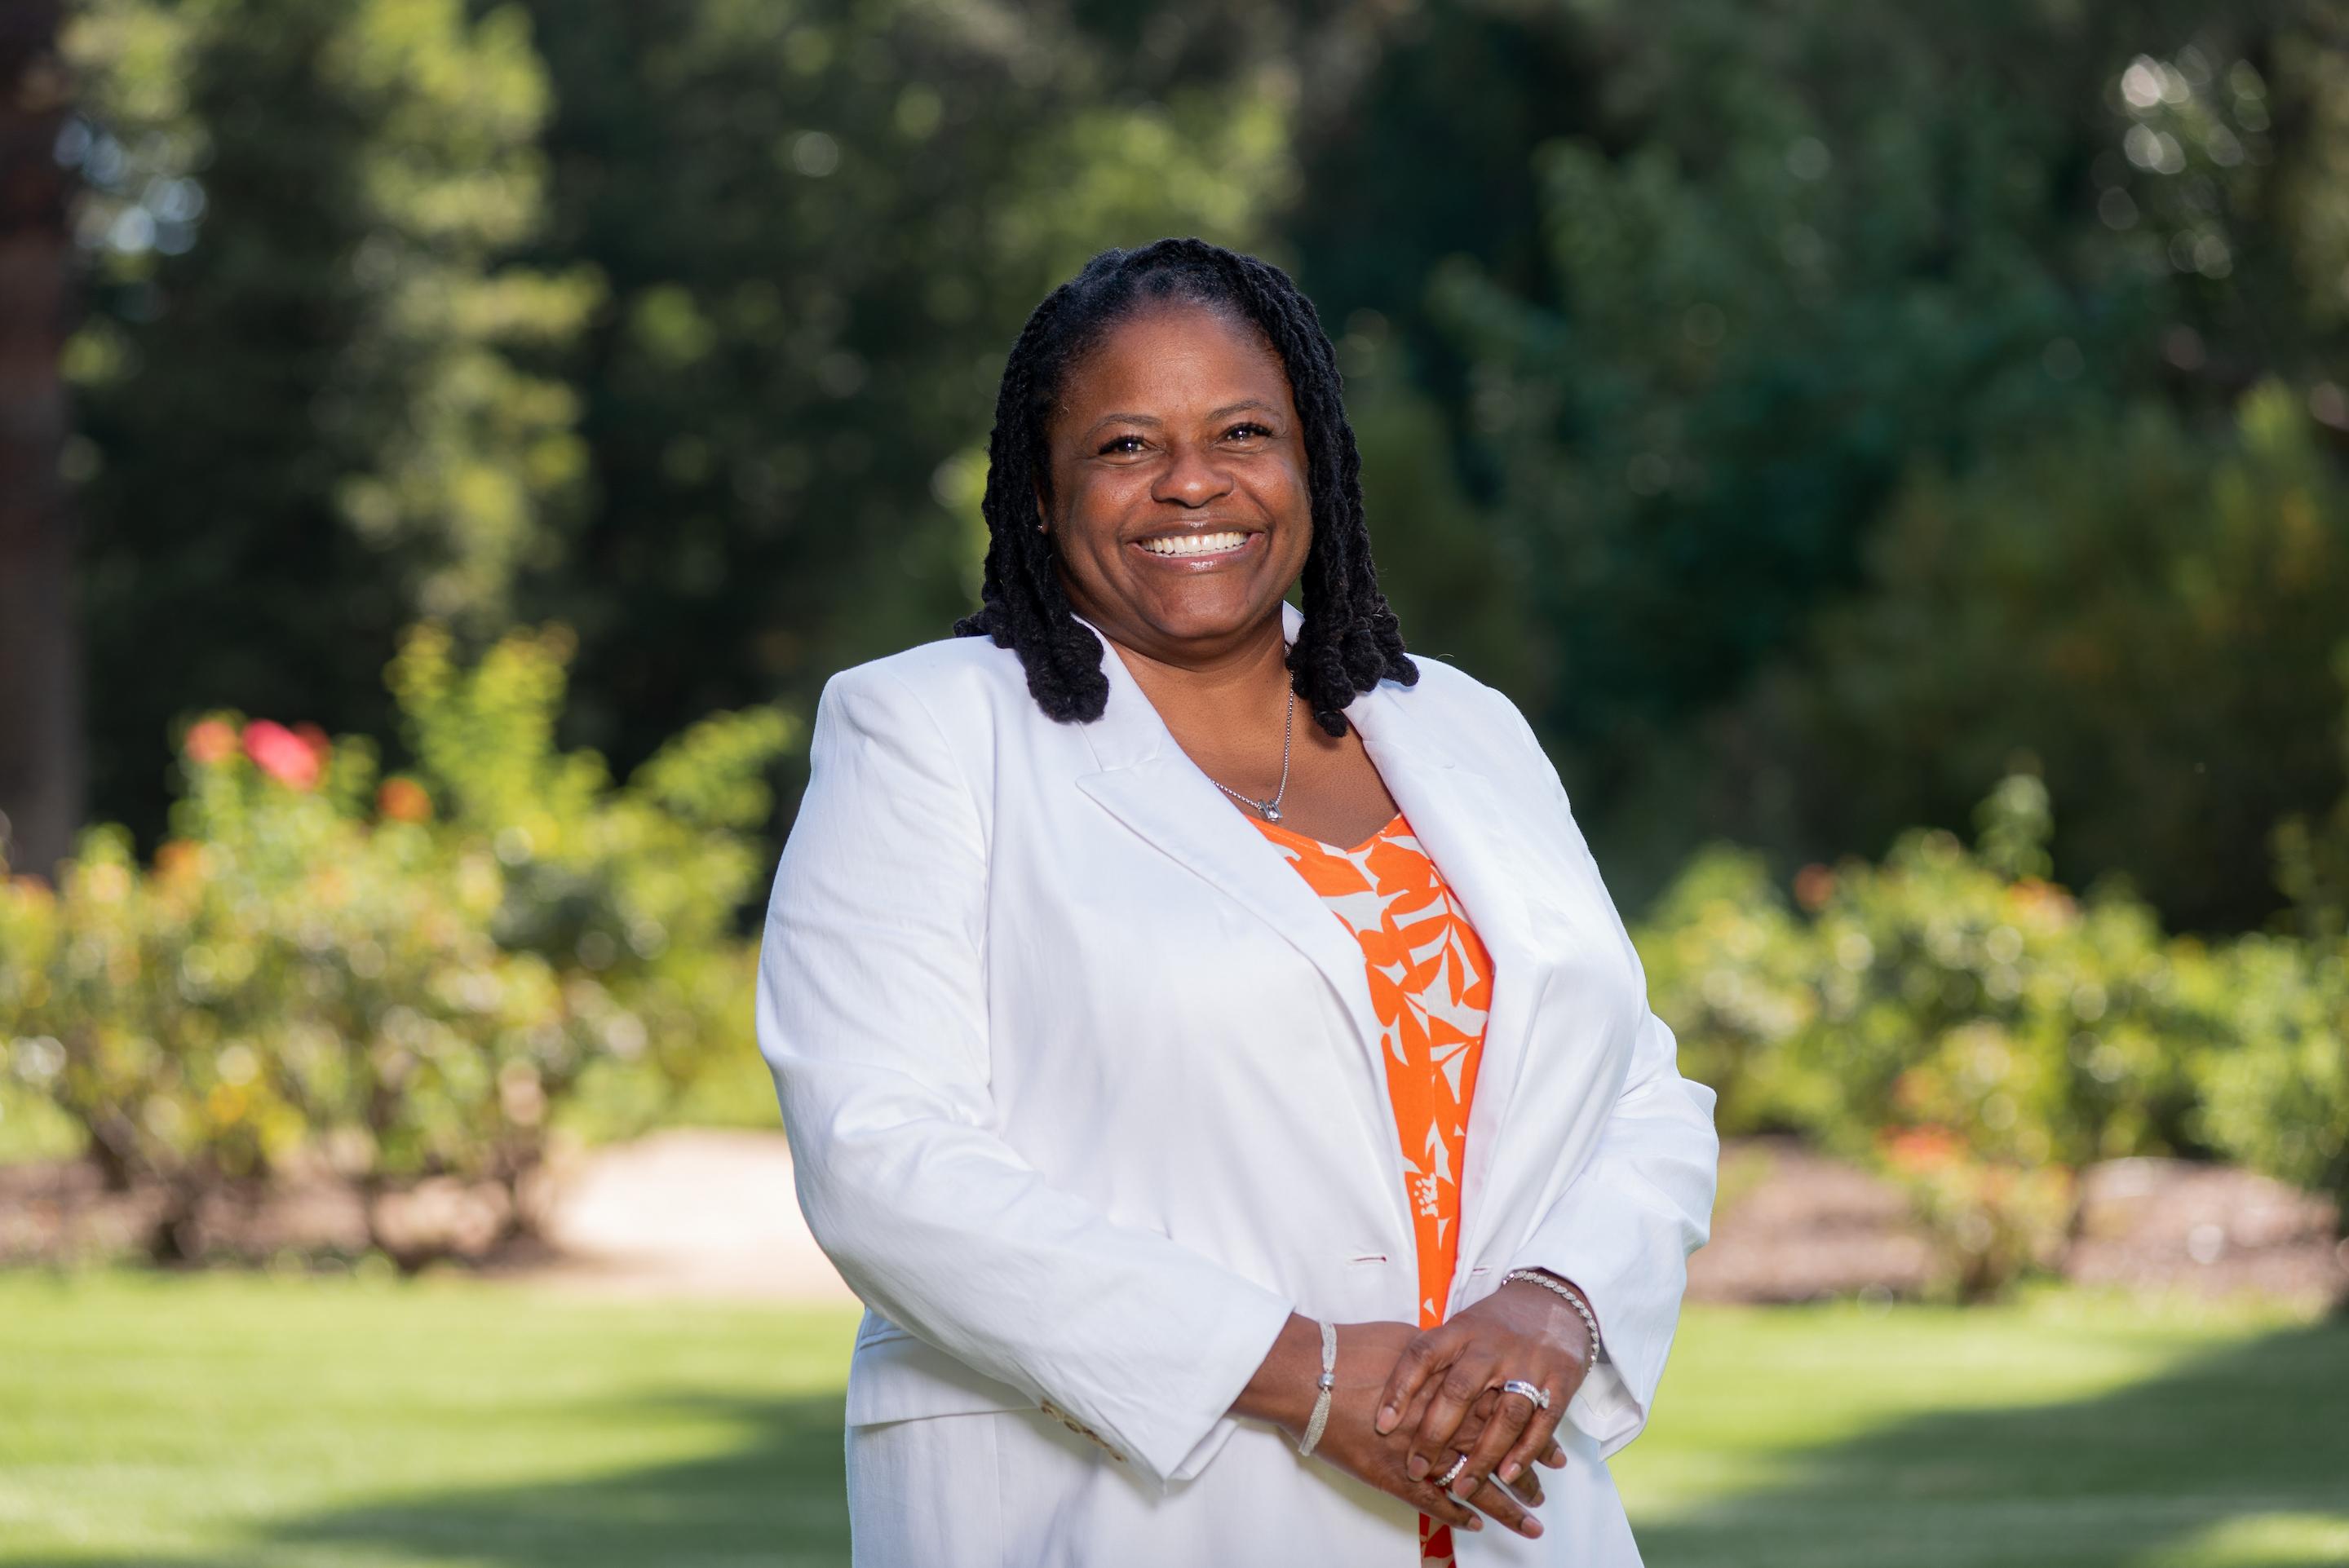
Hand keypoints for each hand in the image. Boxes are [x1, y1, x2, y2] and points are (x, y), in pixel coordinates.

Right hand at [1239, 1318, 1566, 1539]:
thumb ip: (1441, 1358)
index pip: (1504, 1417)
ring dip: (1504, 1505)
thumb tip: (1459, 1362)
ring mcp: (1420, 1453)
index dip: (1530, 1434)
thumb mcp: (1410, 1342)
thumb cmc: (1354, 1350)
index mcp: (1451, 1389)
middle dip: (1526, 1472)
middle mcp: (1443, 1423)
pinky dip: (1454, 1514)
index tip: (1553, 1448)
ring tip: (1531, 1522)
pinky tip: (1474, 1525)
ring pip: (1473, 1484)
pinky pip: (1431, 1501)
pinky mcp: (1392, 1475)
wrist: (1310, 1373)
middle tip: (1549, 1487)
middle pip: (1496, 1452)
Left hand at [1372, 1276, 1593, 1516]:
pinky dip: (1525, 1452)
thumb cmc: (1495, 1325)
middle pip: (1460, 1391)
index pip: (1423, 1355)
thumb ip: (1436, 1359)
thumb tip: (1390, 1395)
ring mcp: (1529, 1364)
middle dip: (1435, 1435)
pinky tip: (1507, 1475)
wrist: (1555, 1301)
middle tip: (1416, 1470)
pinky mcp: (1560, 1381)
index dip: (1400, 1389)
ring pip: (1504, 1415)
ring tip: (1462, 1488)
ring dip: (1482, 1457)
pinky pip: (1542, 1423)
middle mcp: (1493, 1346)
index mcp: (1462, 1330)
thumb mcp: (1462, 1329)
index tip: (1382, 1425)